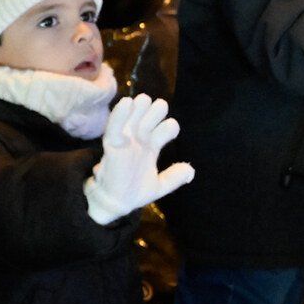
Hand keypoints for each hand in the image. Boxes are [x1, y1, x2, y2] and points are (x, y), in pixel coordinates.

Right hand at [84, 95, 194, 224]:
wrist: (115, 204)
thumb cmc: (134, 192)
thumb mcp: (159, 186)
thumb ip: (174, 178)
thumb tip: (191, 171)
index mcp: (151, 148)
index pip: (164, 130)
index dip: (169, 127)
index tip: (170, 130)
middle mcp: (139, 141)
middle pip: (149, 119)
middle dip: (156, 111)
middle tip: (159, 106)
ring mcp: (126, 142)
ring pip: (133, 119)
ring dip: (140, 108)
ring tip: (145, 99)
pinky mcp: (113, 146)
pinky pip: (115, 127)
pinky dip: (119, 115)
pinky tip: (126, 102)